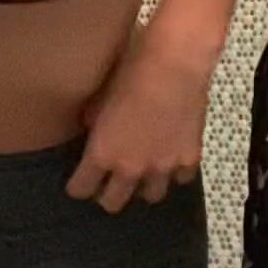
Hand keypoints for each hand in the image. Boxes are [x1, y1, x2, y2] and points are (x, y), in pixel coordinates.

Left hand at [65, 24, 209, 214]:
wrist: (174, 65)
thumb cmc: (130, 72)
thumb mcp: (100, 97)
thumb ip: (94, 122)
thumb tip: (93, 130)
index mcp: (102, 154)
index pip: (81, 189)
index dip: (78, 186)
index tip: (80, 180)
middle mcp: (130, 169)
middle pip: (112, 203)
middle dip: (107, 194)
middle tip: (110, 180)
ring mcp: (162, 168)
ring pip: (150, 196)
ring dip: (144, 186)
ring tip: (145, 172)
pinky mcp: (189, 159)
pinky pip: (181, 178)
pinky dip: (176, 171)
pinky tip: (173, 156)